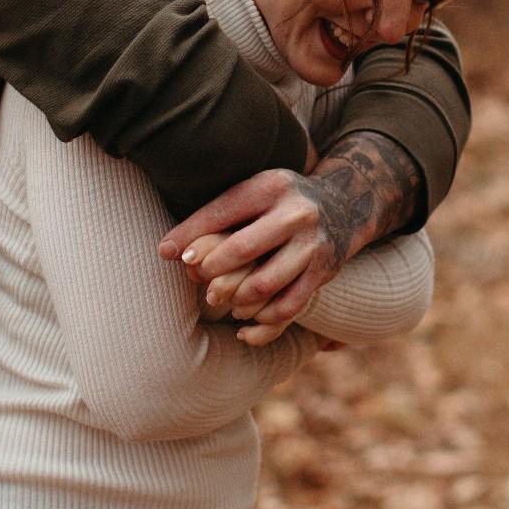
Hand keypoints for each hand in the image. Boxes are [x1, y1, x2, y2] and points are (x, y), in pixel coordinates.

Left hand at [160, 169, 343, 337]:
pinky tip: (245, 322)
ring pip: (265, 284)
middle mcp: (296, 213)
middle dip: (213, 271)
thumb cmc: (279, 203)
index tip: (176, 257)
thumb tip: (165, 251)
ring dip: (236, 299)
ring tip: (224, 302)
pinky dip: (262, 320)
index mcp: (272, 186)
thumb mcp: (252, 194)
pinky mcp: (325, 271)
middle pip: (242, 249)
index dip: (193, 236)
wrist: (344, 206)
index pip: (223, 212)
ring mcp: (313, 244)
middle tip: (202, 283)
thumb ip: (212, 218)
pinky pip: (289, 306)